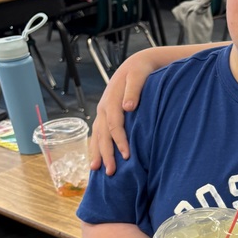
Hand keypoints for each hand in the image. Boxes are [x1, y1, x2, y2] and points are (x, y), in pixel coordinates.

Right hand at [88, 56, 150, 173]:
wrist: (135, 65)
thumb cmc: (141, 71)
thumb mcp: (139, 75)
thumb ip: (134, 90)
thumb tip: (128, 107)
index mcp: (112, 100)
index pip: (114, 125)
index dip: (120, 141)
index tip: (127, 156)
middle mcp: (103, 107)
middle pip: (103, 134)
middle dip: (106, 153)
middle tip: (111, 172)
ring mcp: (102, 112)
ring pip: (97, 135)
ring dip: (97, 153)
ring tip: (96, 170)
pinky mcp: (104, 115)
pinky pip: (98, 133)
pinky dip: (96, 146)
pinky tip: (97, 158)